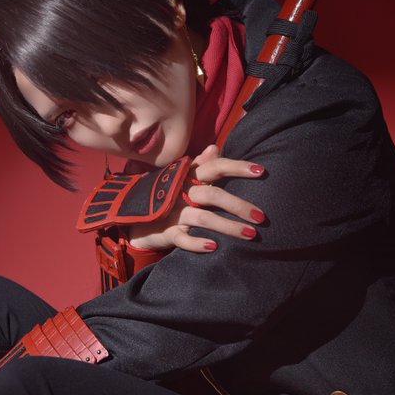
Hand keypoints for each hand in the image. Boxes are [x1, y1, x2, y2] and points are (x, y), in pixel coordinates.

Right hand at [128, 145, 265, 251]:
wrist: (132, 217)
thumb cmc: (164, 197)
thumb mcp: (179, 178)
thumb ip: (199, 164)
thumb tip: (216, 147)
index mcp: (187, 177)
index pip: (214, 167)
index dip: (236, 167)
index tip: (261, 171)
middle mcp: (181, 193)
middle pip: (212, 195)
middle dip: (238, 205)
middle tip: (261, 217)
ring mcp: (172, 213)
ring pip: (203, 218)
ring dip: (228, 226)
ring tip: (250, 235)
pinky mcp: (165, 232)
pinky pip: (182, 239)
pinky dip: (197, 243)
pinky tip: (214, 247)